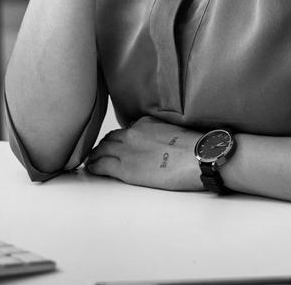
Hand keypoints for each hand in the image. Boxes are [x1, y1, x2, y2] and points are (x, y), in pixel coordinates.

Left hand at [83, 116, 202, 190]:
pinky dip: (94, 166)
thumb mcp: (175, 131)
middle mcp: (133, 133)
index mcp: (146, 123)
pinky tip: (91, 168)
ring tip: (92, 161)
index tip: (117, 144)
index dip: (120, 138)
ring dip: (95, 155)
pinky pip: (102, 164)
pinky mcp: (126, 168)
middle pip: (111, 138)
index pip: (127, 130)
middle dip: (103, 145)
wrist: (199, 156)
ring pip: (102, 150)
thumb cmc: (195, 148)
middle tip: (99, 152)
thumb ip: (161, 135)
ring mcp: (127, 150)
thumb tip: (162, 146)